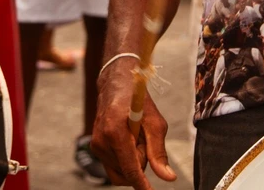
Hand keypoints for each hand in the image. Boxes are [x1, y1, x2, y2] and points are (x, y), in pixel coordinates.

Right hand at [91, 68, 175, 188]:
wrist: (116, 84)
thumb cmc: (137, 100)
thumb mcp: (155, 123)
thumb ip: (159, 152)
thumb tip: (168, 177)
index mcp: (115, 132)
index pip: (129, 169)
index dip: (141, 184)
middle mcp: (101, 140)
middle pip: (126, 172)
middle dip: (140, 162)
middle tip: (143, 139)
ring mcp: (96, 144)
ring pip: (120, 171)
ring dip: (132, 160)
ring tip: (135, 137)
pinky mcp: (95, 146)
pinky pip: (114, 166)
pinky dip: (125, 158)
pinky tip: (128, 140)